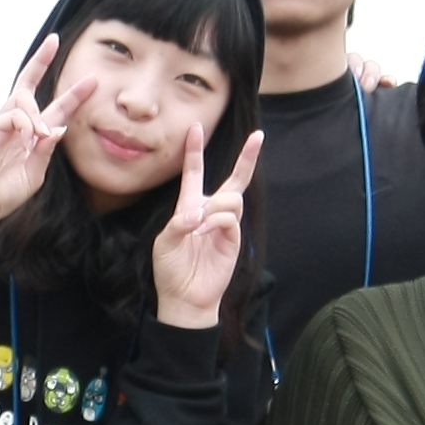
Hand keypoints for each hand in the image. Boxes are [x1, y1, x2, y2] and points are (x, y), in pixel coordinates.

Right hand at [0, 37, 95, 229]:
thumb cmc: (7, 192)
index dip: (74, 94)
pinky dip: (26, 124)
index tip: (92, 79)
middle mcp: (20, 123)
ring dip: (38, 113)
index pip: (58, 108)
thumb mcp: (36, 174)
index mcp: (35, 134)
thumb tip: (59, 127)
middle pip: (30, 83)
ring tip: (41, 135)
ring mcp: (4, 122)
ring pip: (24, 97)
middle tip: (54, 41)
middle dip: (41, 60)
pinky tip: (27, 140)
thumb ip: (47, 151)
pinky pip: (14, 113)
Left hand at [149, 122, 260, 329]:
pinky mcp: (233, 239)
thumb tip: (200, 213)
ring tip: (199, 228)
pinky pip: (230, 217)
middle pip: (233, 179)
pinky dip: (216, 221)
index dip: (195, 151)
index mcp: (189, 206)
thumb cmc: (171, 268)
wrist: (184, 297)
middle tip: (259, 135)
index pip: (194, 172)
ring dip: (214, 207)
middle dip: (247, 157)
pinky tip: (205, 234)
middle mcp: (210, 211)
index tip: (196, 128)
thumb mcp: (165, 241)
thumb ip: (179, 222)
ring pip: (230, 198)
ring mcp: (224, 225)